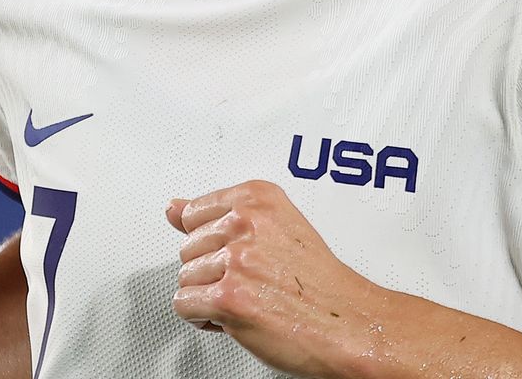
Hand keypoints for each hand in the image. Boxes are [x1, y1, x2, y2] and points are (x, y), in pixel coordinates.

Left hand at [167, 180, 385, 378]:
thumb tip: (173, 208)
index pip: (194, 212)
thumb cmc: (319, 284)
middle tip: (250, 282)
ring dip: (209, 296)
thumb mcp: (273, 229)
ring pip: (185, 278)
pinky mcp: (228, 297)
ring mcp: (237, 259)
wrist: (349, 325)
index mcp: (257, 198)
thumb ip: (217, 216)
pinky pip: (184, 305)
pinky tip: (234, 317)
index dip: (214, 244)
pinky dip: (204, 318)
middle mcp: (246, 222)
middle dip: (211, 271)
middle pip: (187, 247)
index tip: (238, 254)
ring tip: (247, 299)